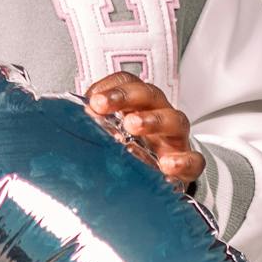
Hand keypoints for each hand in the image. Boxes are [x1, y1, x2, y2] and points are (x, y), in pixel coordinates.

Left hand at [83, 72, 204, 192]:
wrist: (165, 178)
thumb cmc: (135, 152)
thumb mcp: (112, 137)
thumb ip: (95, 127)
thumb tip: (68, 121)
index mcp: (139, 106)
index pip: (128, 83)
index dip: (111, 86)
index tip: (92, 99)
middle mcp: (159, 116)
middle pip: (149, 95)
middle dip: (126, 96)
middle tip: (103, 105)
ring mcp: (175, 140)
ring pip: (175, 120)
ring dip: (152, 120)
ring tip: (132, 126)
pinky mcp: (188, 166)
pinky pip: (194, 160)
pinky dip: (182, 161)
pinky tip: (166, 166)